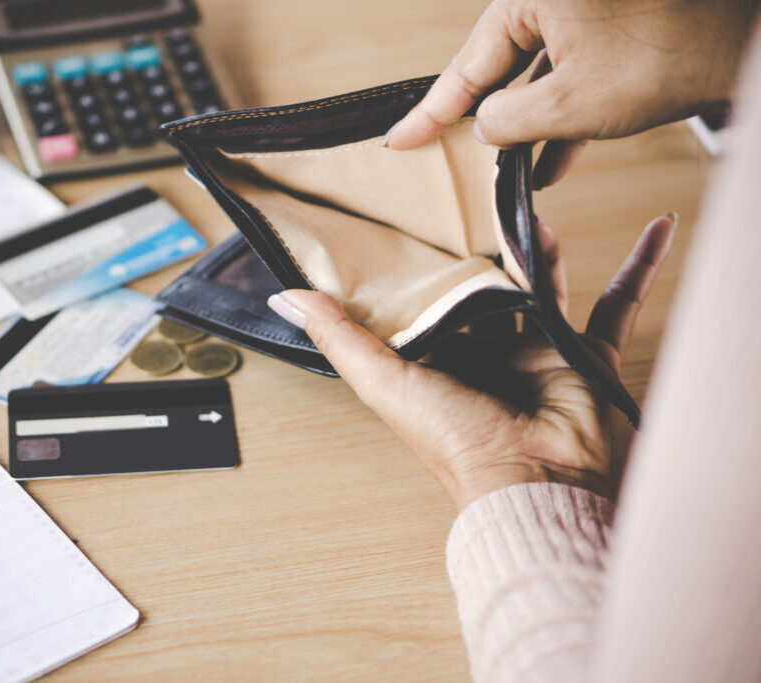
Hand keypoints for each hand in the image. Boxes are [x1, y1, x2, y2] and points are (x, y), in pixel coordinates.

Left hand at [267, 214, 675, 511]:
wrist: (537, 482)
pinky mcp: (584, 354)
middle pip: (485, 285)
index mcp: (436, 358)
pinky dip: (639, 266)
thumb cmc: (457, 442)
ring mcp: (538, 351)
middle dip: (481, 245)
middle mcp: (484, 353)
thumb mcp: (385, 382)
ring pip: (543, 283)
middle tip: (475, 193)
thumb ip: (340, 336)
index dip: (420, 260)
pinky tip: (658, 227)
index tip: (412, 213)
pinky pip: (618, 302)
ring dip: (541, 244)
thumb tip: (286, 295)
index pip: (426, 297)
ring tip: (531, 198)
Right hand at [385, 0, 754, 187]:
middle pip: (496, 68)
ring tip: (503, 171)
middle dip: (478, 119)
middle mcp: (550, 2)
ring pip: (533, 79)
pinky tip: (550, 164)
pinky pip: (567, 80)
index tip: (398, 141)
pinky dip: (558, 121)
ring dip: (523, 128)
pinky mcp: (608, 36)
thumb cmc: (664, 57)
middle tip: (437, 152)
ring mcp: (582, 17)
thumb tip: (483, 126)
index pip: (466, 65)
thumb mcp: (567, 103)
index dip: (430, 112)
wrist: (742, 46)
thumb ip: (507, 119)